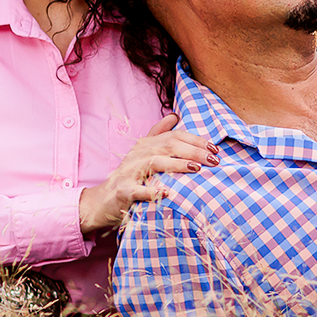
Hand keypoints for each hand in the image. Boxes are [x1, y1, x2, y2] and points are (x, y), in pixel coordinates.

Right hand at [78, 113, 217, 231]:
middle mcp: (137, 155)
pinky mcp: (123, 191)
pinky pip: (138, 190)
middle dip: (193, 151)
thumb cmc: (128, 176)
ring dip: (177, 164)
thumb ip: (158, 134)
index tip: (214, 148)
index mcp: (145, 145)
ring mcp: (129, 172)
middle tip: (213, 159)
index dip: (195, 140)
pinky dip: (153, 191)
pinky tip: (168, 193)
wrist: (102, 200)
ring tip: (196, 168)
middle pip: (168, 146)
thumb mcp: (142, 152)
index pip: (174, 136)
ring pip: (155, 163)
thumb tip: (175, 115)